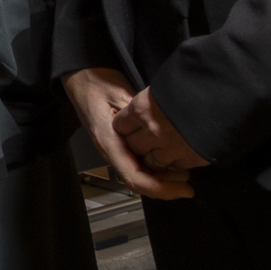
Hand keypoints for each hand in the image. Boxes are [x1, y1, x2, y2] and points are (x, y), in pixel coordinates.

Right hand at [63, 68, 191, 199]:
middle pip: (140, 181)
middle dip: (167, 186)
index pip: (134, 177)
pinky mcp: (121, 146)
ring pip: (141, 175)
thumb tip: (160, 127)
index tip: (183, 189)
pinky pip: (140, 164)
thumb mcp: (120, 94)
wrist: (82, 80)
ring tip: (184, 170)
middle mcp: (111, 151)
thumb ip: (139, 115)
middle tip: (189, 180)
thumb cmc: (96, 84)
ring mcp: (116, 150)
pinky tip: (171, 161)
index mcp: (108, 141)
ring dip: (164, 177)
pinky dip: (157, 167)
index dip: (160, 188)